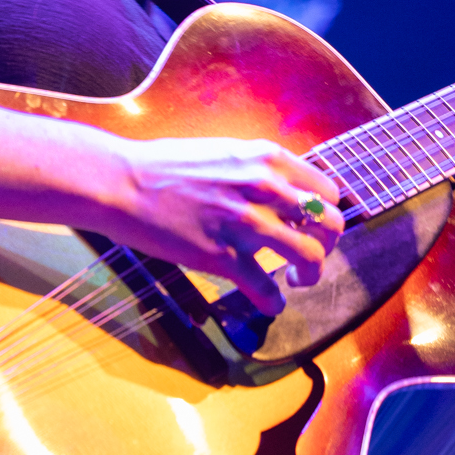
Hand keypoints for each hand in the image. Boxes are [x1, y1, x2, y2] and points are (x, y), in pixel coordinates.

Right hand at [95, 134, 344, 316]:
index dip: (327, 213)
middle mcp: (263, 188)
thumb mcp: (225, 153)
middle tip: (310, 256)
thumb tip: (288, 193)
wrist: (124, 182)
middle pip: (329, 224)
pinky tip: (267, 302)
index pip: (327, 191)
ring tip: (295, 280)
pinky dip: (272, 302)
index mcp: (266, 158)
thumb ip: (260, 170)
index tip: (315, 227)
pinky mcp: (222, 256)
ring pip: (309, 257)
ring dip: (309, 275)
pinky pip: (265, 290)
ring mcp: (244, 223)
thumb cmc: (168, 166)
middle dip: (328, 246)